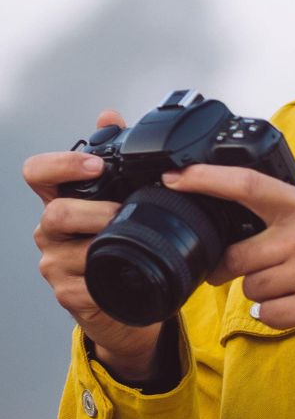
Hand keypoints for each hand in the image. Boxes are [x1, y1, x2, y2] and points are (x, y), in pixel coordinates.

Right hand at [23, 111, 163, 379]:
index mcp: (61, 201)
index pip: (38, 173)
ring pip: (71, 250)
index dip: (61, 164)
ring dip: (105, 244)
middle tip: (123, 213)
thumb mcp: (121, 201)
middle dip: (95, 212)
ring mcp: (54, 264)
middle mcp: (50, 231)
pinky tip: (126, 273)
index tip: (95, 165)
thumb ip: (116, 159)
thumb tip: (108, 115)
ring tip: (133, 244)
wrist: (128, 303)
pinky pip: (84, 284)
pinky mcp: (67, 295)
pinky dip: (108, 277)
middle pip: (56, 212)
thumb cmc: (121, 247)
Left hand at [162, 164, 294, 351]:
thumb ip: (293, 213)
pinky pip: (269, 315)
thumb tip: (245, 215)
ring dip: (266, 294)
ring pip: (252, 290)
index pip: (247, 185)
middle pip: (237, 257)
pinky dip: (279, 316)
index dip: (205, 180)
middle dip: (232, 269)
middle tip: (241, 271)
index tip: (175, 178)